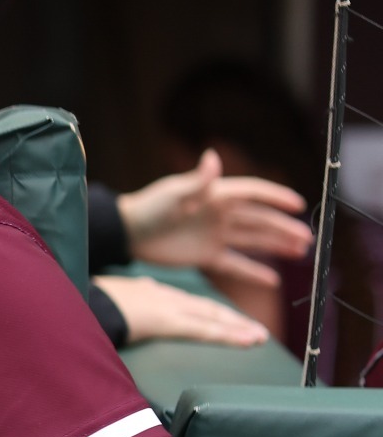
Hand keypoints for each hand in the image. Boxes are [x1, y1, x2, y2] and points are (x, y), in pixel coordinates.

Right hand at [94, 274, 268, 347]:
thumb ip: (118, 305)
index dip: (206, 311)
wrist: (73, 299)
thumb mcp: (102, 300)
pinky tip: (250, 341)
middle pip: (204, 308)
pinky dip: (230, 335)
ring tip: (259, 337)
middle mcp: (162, 295)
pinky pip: (206, 329)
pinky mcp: (168, 320)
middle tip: (253, 331)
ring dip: (238, 326)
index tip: (220, 319)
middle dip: (230, 318)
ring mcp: (167, 306)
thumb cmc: (82, 302)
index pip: (185, 303)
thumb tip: (121, 308)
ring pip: (212, 317)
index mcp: (147, 291)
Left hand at [117, 149, 311, 285]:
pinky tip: (273, 280)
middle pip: (259, 220)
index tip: (299, 203)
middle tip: (308, 238)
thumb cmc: (150, 207)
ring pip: (253, 241)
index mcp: (216, 195)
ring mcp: (214, 236)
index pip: (253, 193)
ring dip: (276, 246)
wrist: (127, 233)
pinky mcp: (205, 256)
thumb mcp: (175, 193)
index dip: (276, 197)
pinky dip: (252, 272)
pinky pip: (234, 265)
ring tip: (301, 252)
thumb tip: (213, 156)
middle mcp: (220, 214)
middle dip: (283, 228)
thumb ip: (199, 180)